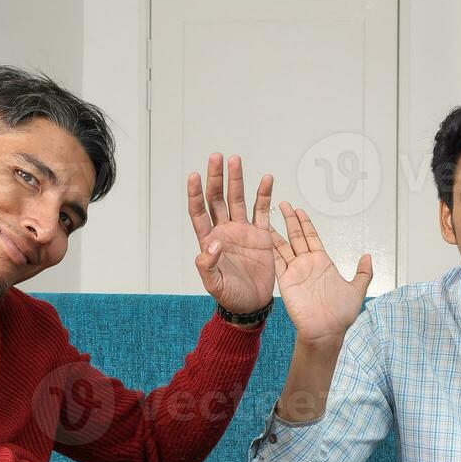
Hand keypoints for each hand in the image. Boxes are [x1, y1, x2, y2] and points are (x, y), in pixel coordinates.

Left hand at [188, 153, 278, 315]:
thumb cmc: (230, 296)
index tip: (194, 175)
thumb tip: (211, 244)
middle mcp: (224, 231)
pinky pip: (262, 211)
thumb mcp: (215, 285)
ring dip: (236, 180)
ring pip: (238, 199)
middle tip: (217, 157)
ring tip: (235, 160)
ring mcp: (243, 231)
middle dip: (216, 177)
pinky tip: (265, 179)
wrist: (252, 304)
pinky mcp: (261, 235)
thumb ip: (207, 266)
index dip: (195, 193)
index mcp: (210, 240)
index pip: (199, 211)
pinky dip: (264, 195)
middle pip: (217, 198)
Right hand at [271, 202, 372, 346]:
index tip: (299, 210)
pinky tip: (264, 237)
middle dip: (289, 219)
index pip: (312, 237)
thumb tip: (368, 257)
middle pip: (296, 236)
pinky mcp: (285, 281)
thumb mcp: (356, 290)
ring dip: (276, 231)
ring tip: (269, 216)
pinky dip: (270, 249)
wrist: (325, 331)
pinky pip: (276, 261)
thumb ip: (362, 273)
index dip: (305, 223)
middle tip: (283, 204)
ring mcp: (295, 272)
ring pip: (283, 246)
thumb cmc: (340, 316)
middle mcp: (307, 265)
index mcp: (323, 263)